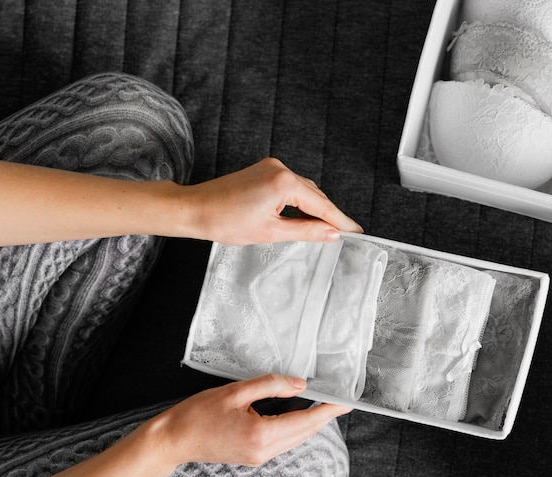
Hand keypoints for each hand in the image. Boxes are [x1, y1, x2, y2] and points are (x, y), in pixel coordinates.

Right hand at [149, 374, 350, 468]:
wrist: (174, 440)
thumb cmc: (198, 414)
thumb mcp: (235, 392)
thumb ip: (270, 385)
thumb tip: (300, 385)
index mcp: (261, 435)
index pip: (306, 421)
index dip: (328, 410)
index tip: (346, 401)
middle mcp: (265, 451)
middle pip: (305, 433)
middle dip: (324, 416)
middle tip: (339, 398)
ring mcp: (259, 458)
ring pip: (296, 439)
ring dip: (311, 422)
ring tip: (323, 403)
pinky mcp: (254, 457)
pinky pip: (284, 442)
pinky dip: (295, 428)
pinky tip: (298, 413)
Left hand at [176, 157, 362, 244]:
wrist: (195, 209)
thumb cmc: (226, 222)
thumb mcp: (271, 232)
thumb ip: (306, 231)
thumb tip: (331, 234)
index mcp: (284, 183)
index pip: (321, 204)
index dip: (340, 220)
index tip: (356, 231)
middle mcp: (280, 168)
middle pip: (314, 194)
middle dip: (329, 214)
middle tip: (345, 233)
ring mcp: (270, 167)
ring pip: (303, 189)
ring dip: (314, 207)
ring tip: (325, 228)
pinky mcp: (262, 170)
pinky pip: (289, 185)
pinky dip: (299, 200)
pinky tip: (303, 215)